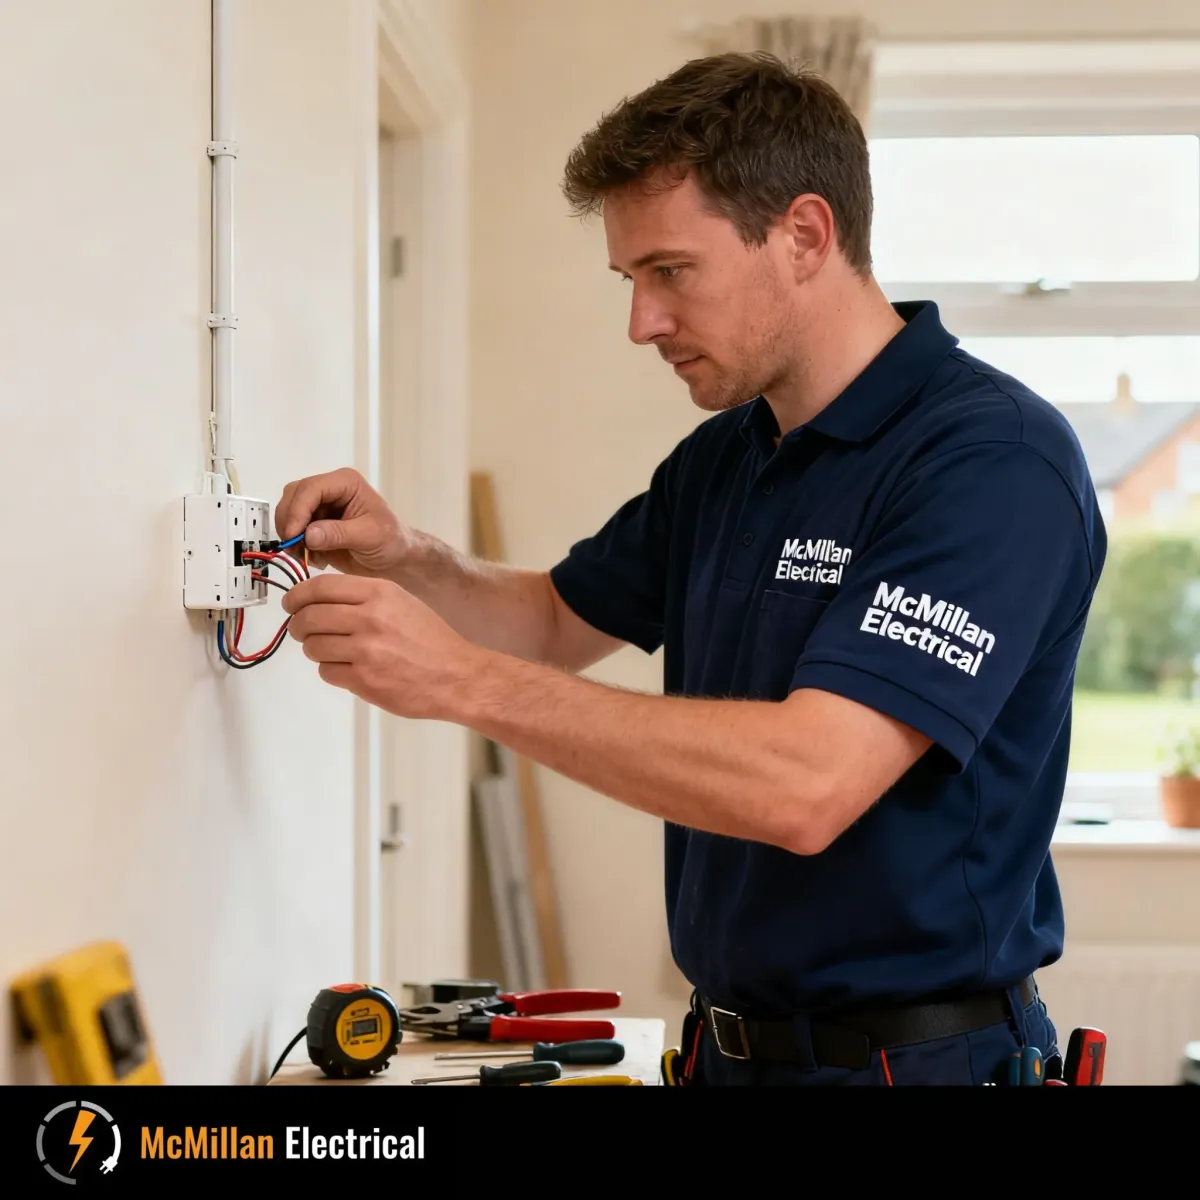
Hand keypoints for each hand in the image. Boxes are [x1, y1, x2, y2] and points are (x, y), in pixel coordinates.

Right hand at [275, 467, 411, 575]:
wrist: (394, 559)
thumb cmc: (390, 541)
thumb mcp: (369, 536)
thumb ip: (338, 533)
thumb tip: (308, 534)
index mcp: (345, 482)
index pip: (311, 488)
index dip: (298, 510)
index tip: (294, 535)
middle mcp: (329, 490)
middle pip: (293, 496)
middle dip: (290, 522)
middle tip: (296, 548)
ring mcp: (319, 507)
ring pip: (288, 513)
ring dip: (292, 536)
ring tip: (309, 555)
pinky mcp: (313, 525)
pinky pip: (293, 531)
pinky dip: (297, 546)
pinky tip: (316, 558)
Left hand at [282, 573, 480, 719]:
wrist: (458, 676)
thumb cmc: (432, 641)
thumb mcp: (402, 602)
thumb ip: (363, 598)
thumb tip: (320, 599)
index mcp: (379, 593)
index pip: (319, 588)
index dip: (296, 596)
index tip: (290, 603)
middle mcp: (370, 618)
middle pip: (309, 617)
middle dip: (299, 626)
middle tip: (303, 631)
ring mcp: (366, 651)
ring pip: (313, 647)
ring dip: (316, 650)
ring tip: (334, 651)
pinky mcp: (364, 680)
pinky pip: (327, 672)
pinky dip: (332, 671)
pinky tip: (350, 669)